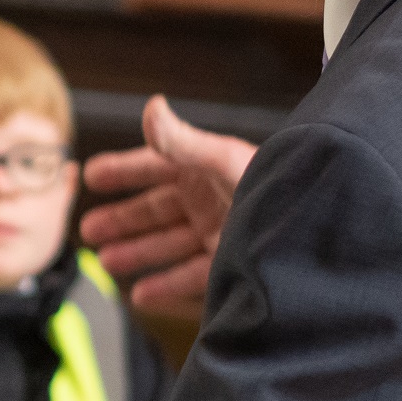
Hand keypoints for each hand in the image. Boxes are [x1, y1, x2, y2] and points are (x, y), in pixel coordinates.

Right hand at [79, 95, 255, 319]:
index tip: (90, 176)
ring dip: (137, 251)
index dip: (122, 170)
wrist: (314, 231)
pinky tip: (141, 294)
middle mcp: (210, 200)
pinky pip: (191, 275)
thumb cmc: (272, 188)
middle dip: (122, 219)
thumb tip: (152, 106)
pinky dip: (165, 284)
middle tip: (88, 230)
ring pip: (168, 243)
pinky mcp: (231, 264)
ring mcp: (220, 233)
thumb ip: (182, 141)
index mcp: (204, 169)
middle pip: (156, 209)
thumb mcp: (222, 162)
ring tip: (106, 261)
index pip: (153, 165)